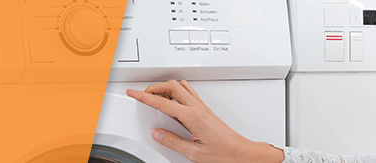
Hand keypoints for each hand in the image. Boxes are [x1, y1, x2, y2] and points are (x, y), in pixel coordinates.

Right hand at [125, 80, 283, 162]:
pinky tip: (171, 102)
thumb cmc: (224, 153)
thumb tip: (158, 134)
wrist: (241, 153)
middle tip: (142, 95)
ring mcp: (203, 108)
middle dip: (154, 87)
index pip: (163, 102)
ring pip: (181, 86)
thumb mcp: (194, 153)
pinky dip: (176, 93)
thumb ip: (173, 142)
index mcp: (193, 117)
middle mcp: (198, 108)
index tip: (134, 93)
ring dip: (166, 87)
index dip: (145, 97)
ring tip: (155, 96)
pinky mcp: (206, 111)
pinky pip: (189, 94)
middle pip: (172, 86)